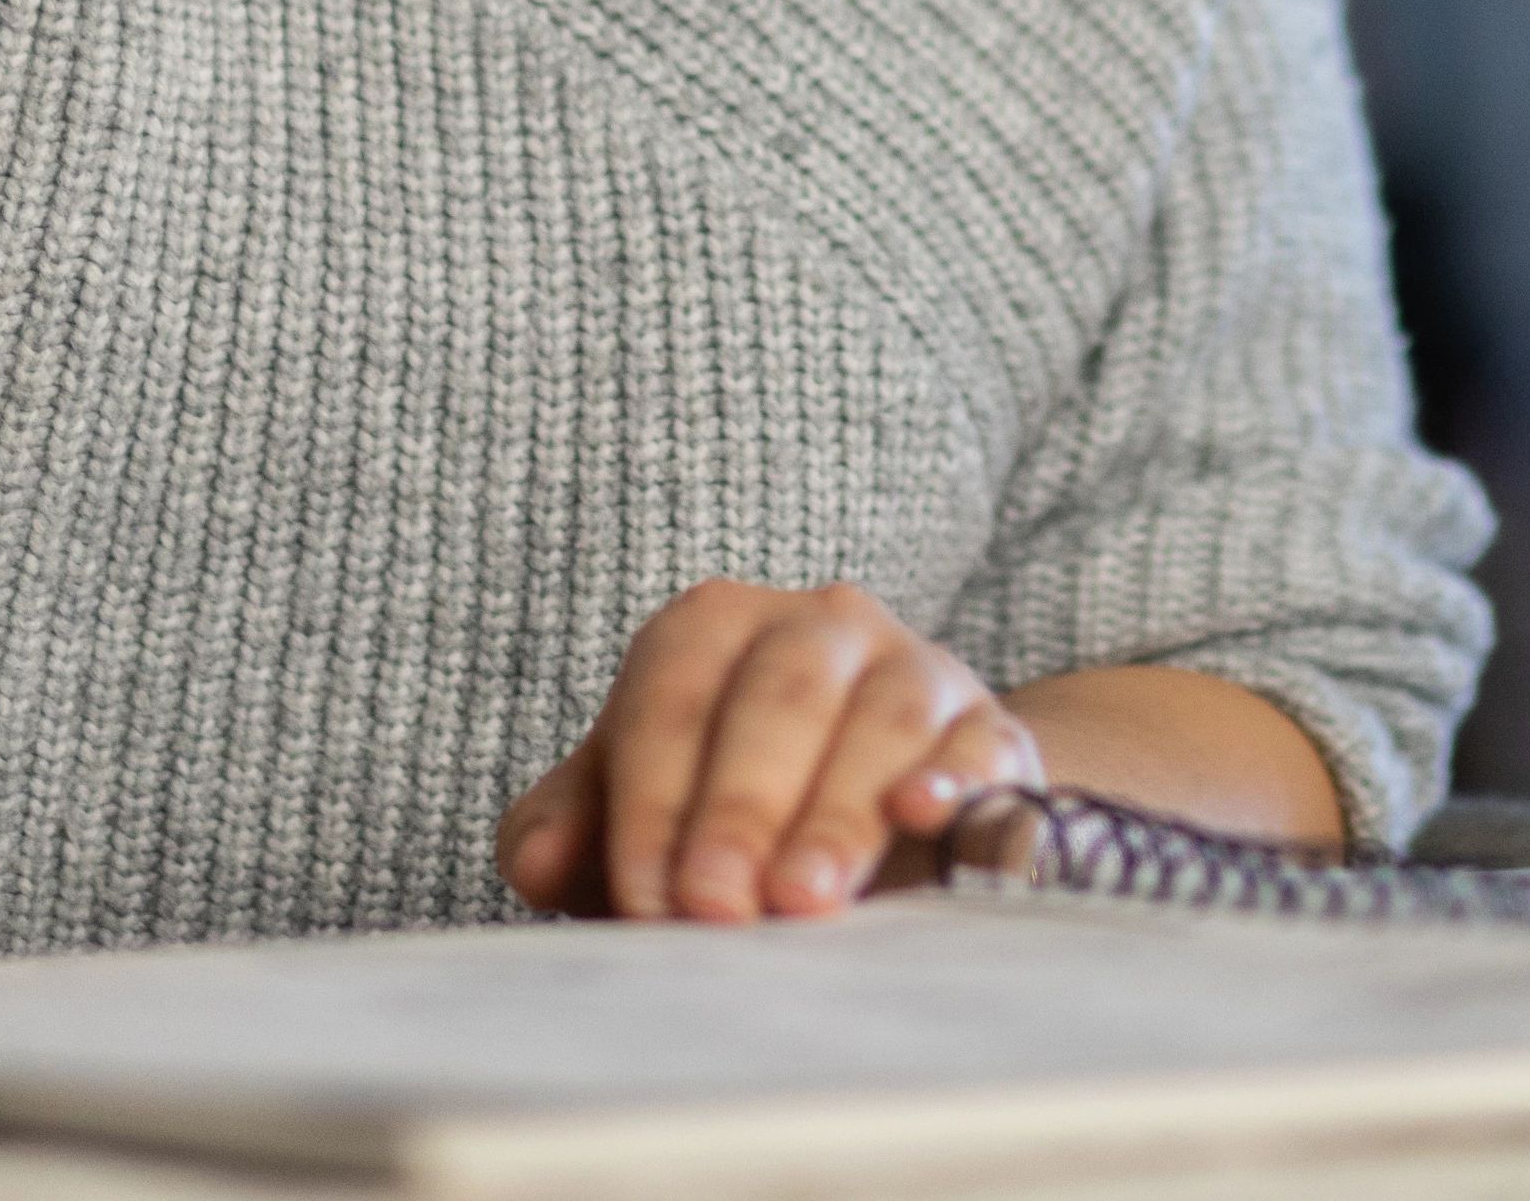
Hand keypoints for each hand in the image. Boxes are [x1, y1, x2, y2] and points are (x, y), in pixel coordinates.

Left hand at [494, 580, 1039, 921]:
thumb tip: (540, 860)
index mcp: (713, 624)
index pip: (674, 696)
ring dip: (838, 811)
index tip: (649, 899)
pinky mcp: (989, 726)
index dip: (657, 801)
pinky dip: (956, 778)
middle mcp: (819, 623)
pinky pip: (980, 741)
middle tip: (718, 907)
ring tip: (802, 900)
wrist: (872, 807)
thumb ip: (570, 827)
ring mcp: (914, 666)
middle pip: (778, 696)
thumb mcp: (635, 807)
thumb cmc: (720, 806)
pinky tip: (922, 817)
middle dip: (743, 808)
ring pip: (881, 716)